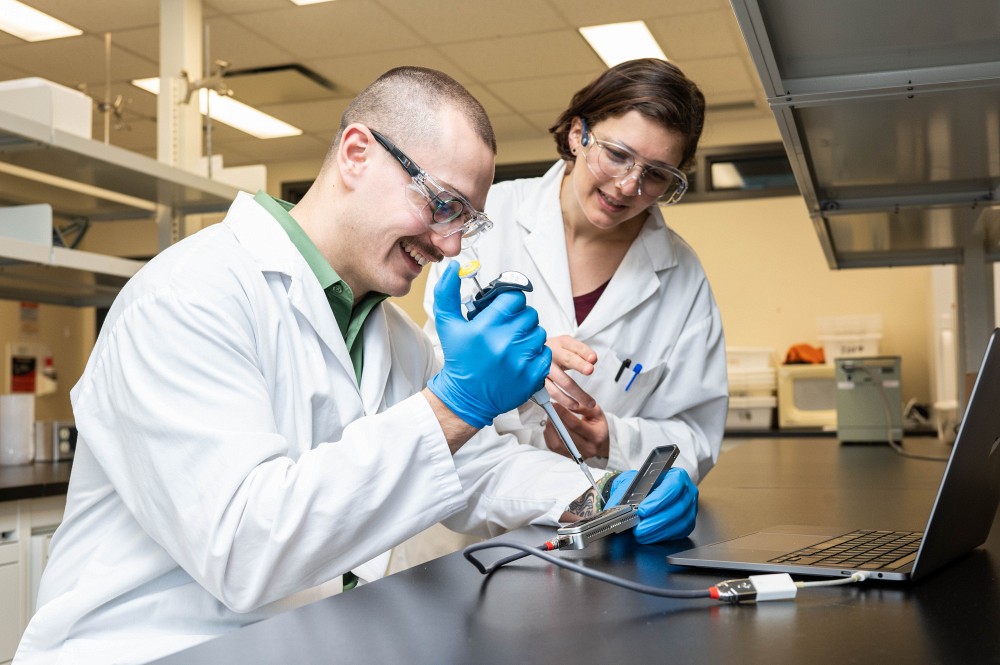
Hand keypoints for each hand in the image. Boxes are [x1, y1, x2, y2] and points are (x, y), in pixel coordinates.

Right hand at [427, 261, 551, 427]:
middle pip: (529, 314)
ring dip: (528, 336)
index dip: (509, 302)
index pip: (514, 298)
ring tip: (512, 345)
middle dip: (519, 319)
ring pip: (539, 333)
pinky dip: (536, 355)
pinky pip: (546, 354)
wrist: (466, 397)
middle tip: (506, 329)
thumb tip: (454, 268)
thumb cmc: (459, 359)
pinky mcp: (533, 376)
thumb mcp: (447, 324)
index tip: (502, 311)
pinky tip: (519, 359)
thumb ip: (447, 293)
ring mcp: (521, 360)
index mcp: (486, 327)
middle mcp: (505, 342)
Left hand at [542, 400, 609, 458]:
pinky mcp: (567, 457)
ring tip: (550, 417)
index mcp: (597, 436)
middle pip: (565, 436)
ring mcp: (577, 455)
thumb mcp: (596, 413)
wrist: (600, 444)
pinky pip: (553, 447)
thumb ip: (584, 407)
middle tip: (549, 410)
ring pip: (557, 444)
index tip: (555, 404)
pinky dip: (549, 435)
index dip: (563, 414)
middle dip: (555, 421)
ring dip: (550, 429)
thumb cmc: (597, 426)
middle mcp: (588, 449)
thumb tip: (568, 404)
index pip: (576, 425)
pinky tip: (551, 426)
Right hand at [544, 336, 596, 409]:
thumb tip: (593, 360)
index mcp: (561, 344)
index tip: (593, 358)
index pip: (575, 346)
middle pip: (567, 360)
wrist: (531, 357)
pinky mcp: (538, 382)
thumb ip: (582, 353)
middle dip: (579, 365)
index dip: (584, 352)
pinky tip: (573, 405)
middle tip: (590, 370)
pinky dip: (564, 400)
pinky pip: (552, 392)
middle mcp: (551, 354)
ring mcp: (543, 368)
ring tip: (589, 402)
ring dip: (577, 392)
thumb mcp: (568, 348)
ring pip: (562, 380)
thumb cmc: (556, 353)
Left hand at [606, 468, 696, 542]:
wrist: (642, 491)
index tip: (642, 510)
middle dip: (656, 521)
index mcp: (677, 476)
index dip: (658, 500)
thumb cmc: (640, 484)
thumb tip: (615, 507)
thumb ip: (624, 494)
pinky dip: (663, 536)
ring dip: (658, 531)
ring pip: (679, 523)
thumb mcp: (630, 483)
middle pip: (677, 508)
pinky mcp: (688, 523)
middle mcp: (688, 491)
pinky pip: (679, 533)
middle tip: (639, 529)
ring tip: (641, 535)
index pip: (672, 487)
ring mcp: (690, 508)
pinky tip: (650, 537)